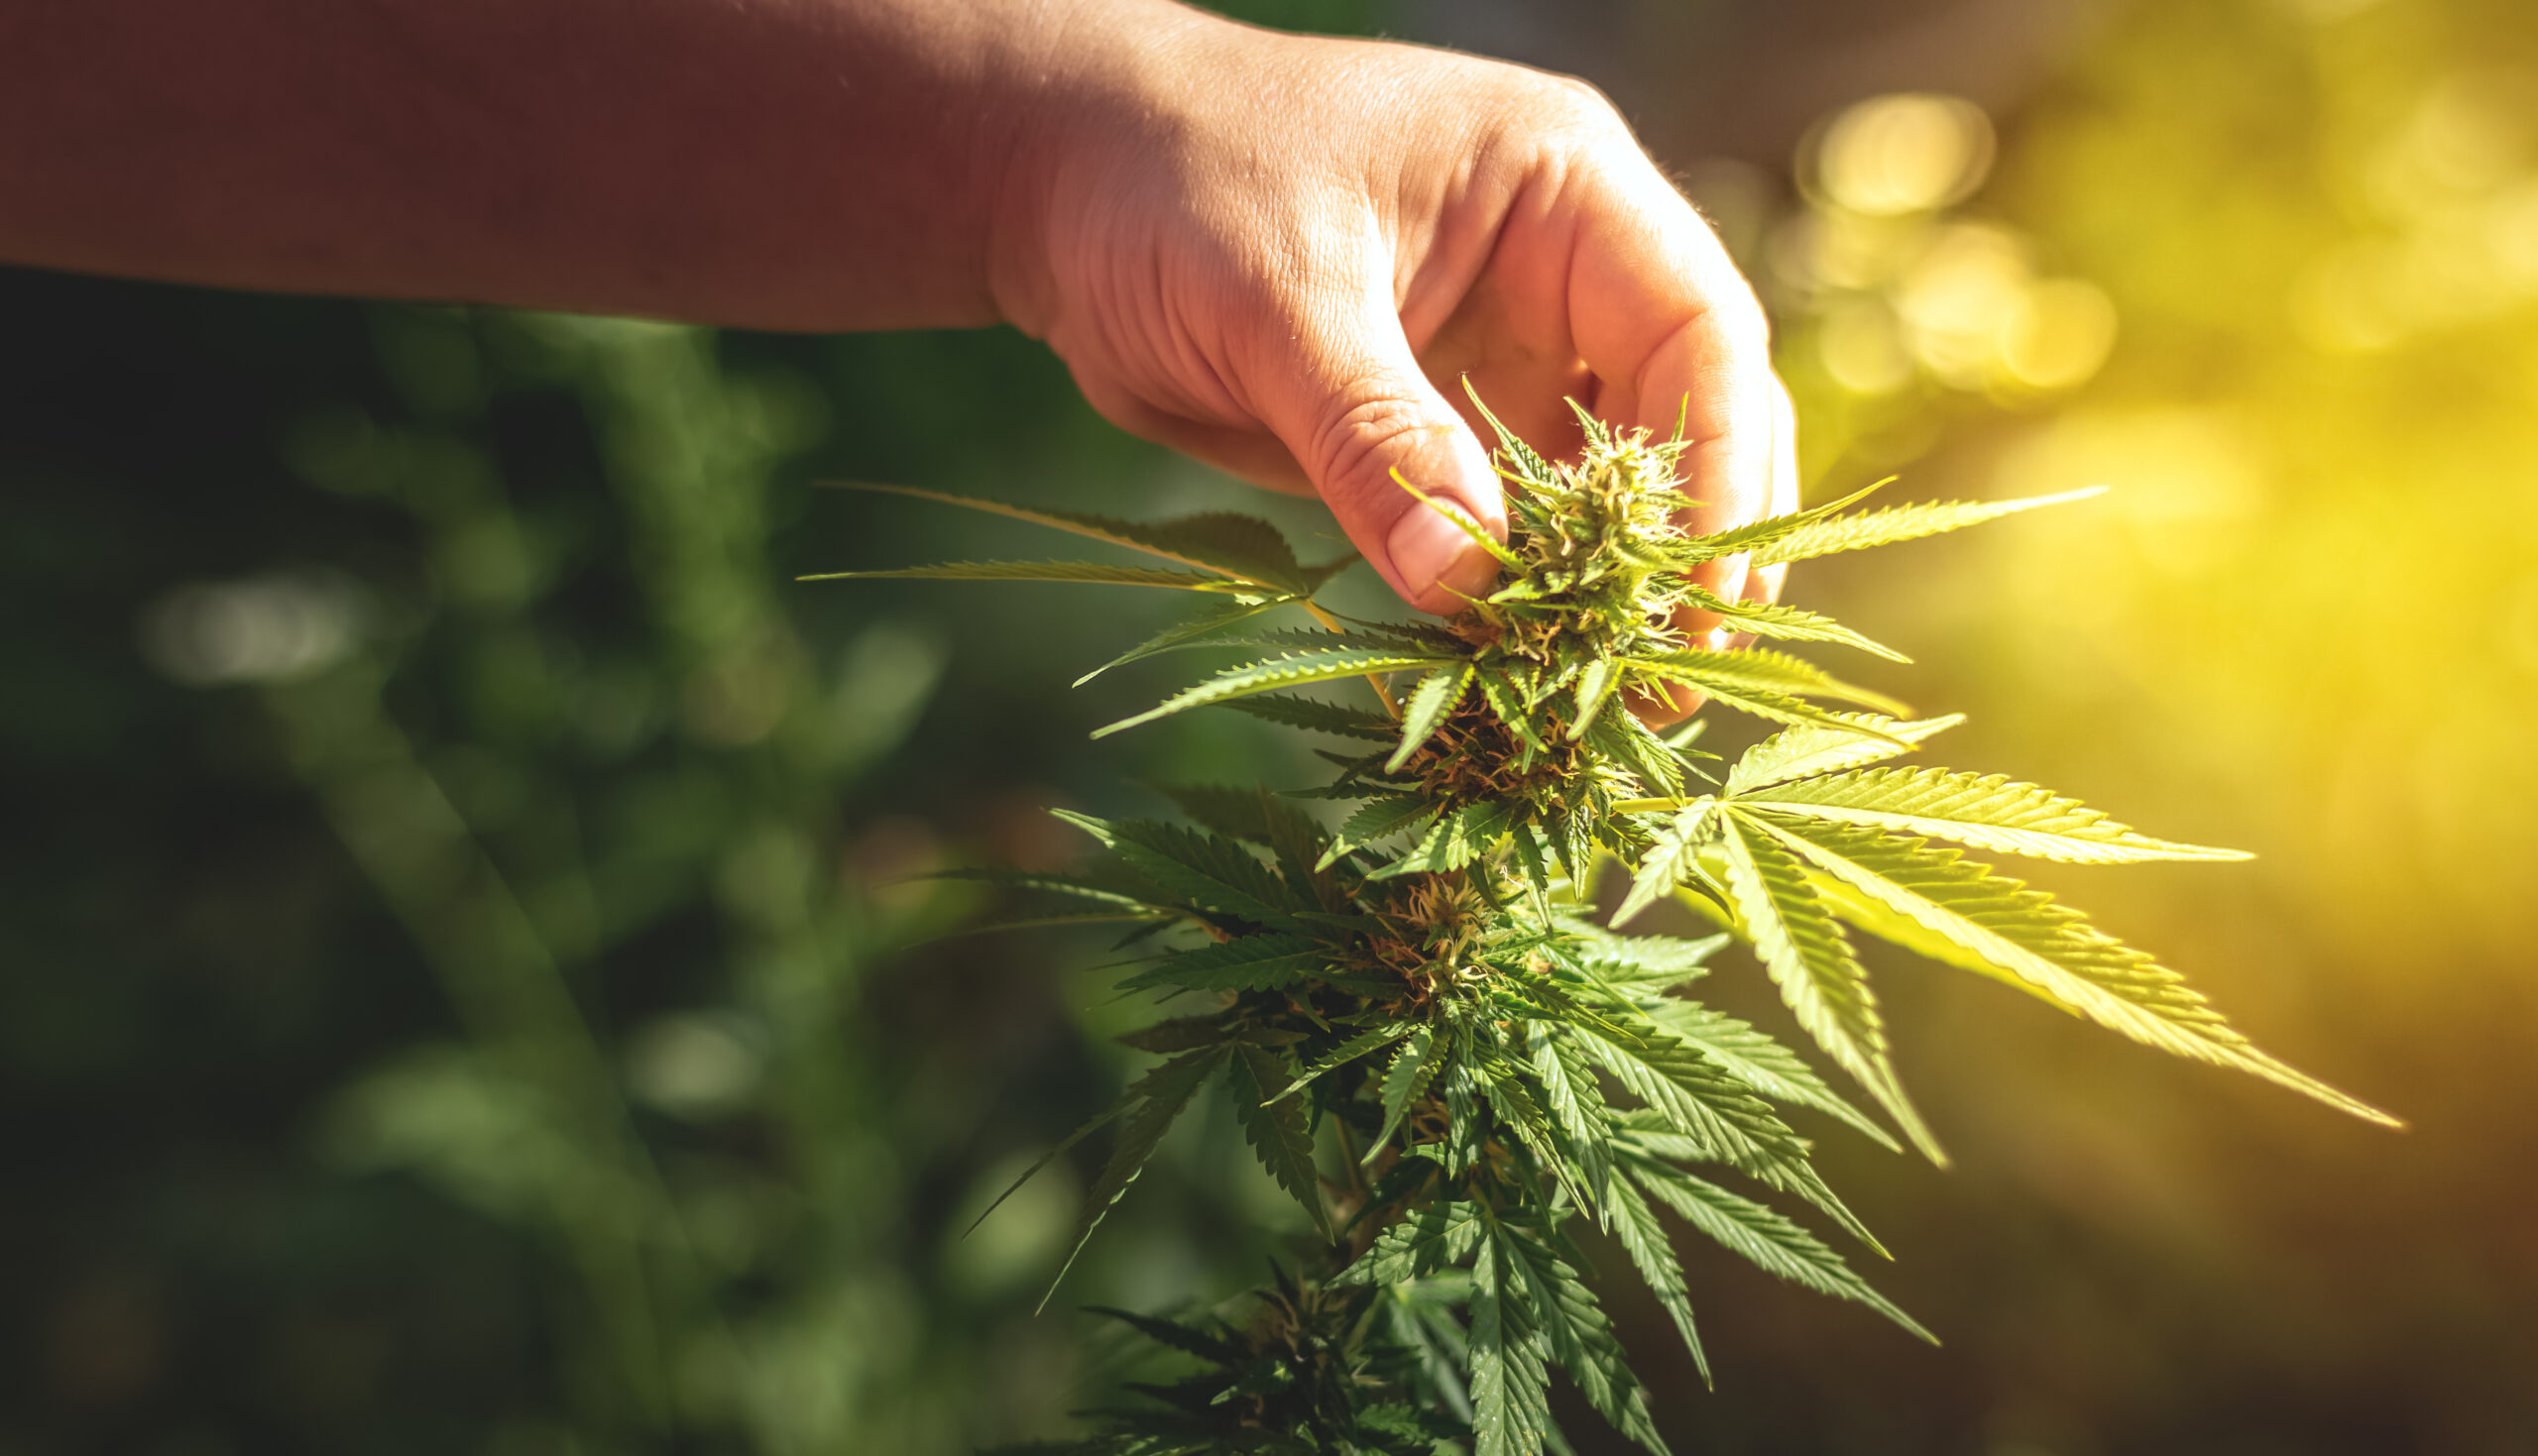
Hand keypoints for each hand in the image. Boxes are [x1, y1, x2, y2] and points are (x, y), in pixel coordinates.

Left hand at [986, 4, 1798, 617]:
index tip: (1699, 586)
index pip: (1696, 331)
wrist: (1061, 190)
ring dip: (1615, 585)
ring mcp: (1509, 352)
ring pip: (1609, 482)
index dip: (1717, 462)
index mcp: (1563, 189)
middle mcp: (1563, 271)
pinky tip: (1531, 670)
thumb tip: (1468, 587)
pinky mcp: (1444, 426)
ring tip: (1621, 696)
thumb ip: (1374, 438)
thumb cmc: (1169, 182)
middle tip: (1677, 670)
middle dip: (1688, 542)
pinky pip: (1514, 522)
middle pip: (1687, 414)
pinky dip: (1528, 595)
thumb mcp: (1276, 300)